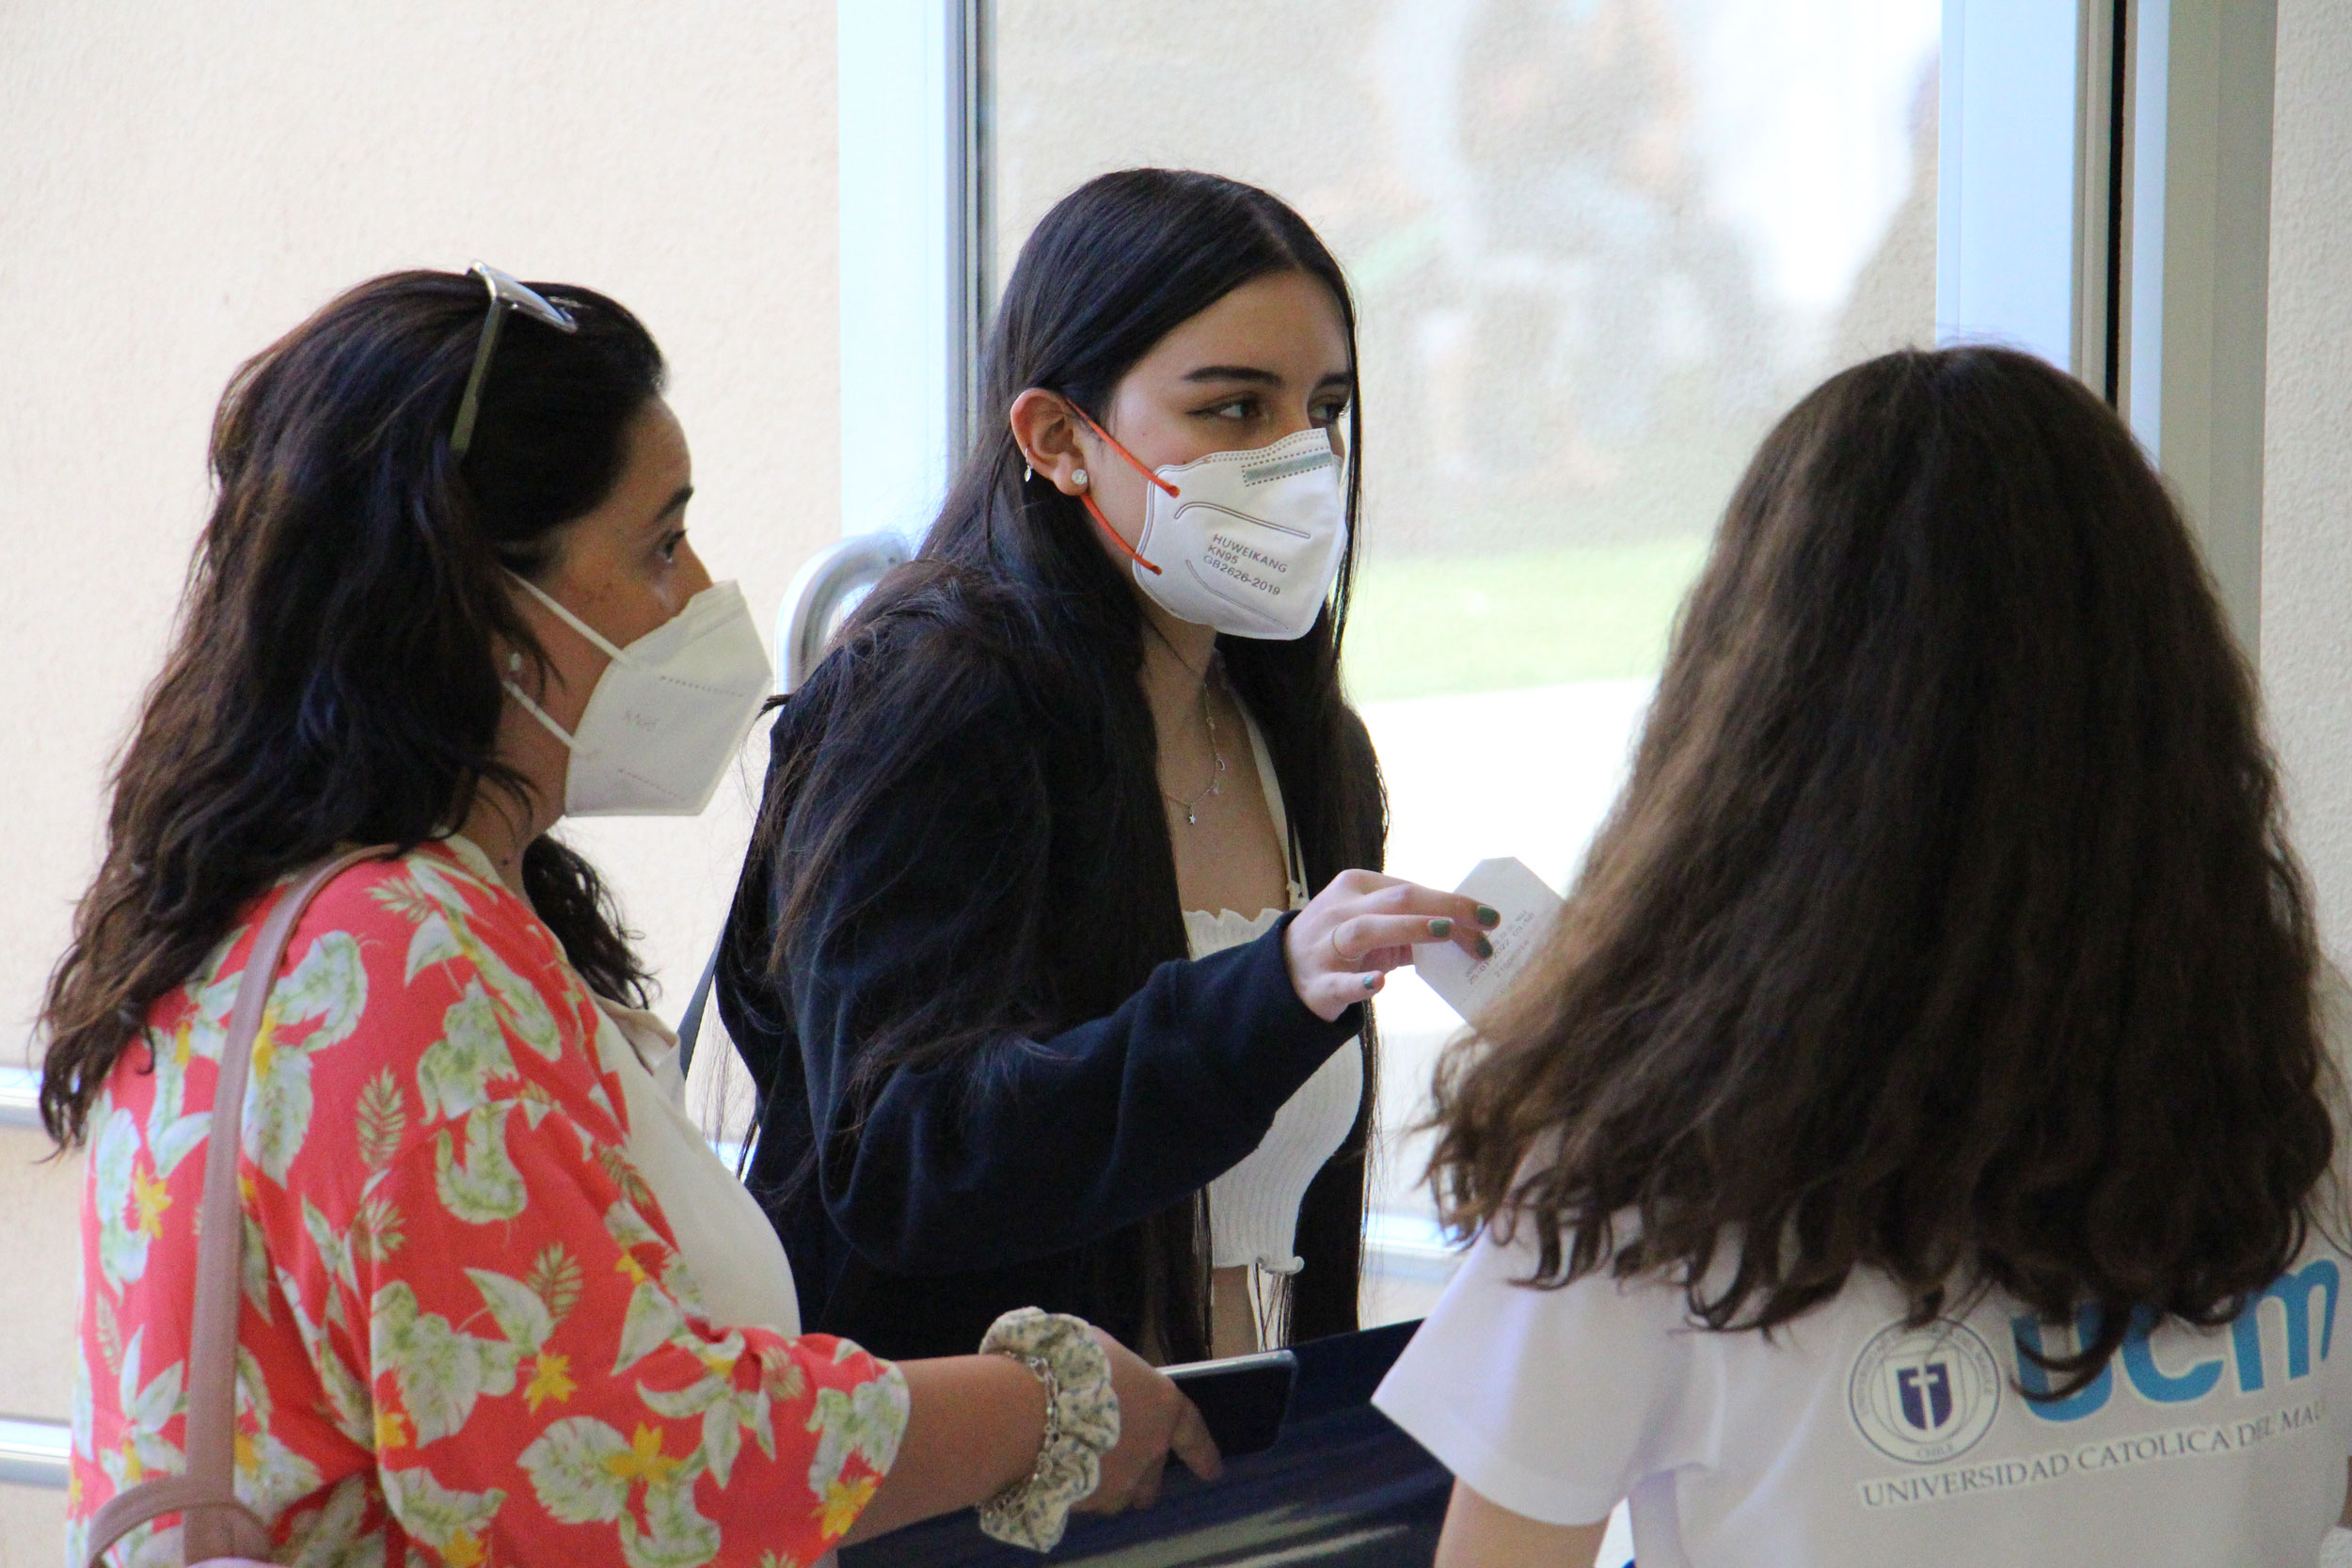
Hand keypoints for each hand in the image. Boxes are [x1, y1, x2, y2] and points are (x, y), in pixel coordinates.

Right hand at [1075, 1330, 1221, 1512]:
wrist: (1030, 1407)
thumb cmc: (1069, 1365)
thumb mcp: (1104, 1351)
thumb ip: (1118, 1374)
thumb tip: (1111, 1376)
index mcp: (1162, 1406)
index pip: (1192, 1433)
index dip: (1202, 1452)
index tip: (1212, 1471)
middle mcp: (1149, 1450)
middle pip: (1154, 1476)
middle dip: (1147, 1478)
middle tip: (1133, 1476)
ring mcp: (1120, 1481)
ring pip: (1121, 1494)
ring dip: (1111, 1485)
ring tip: (1088, 1472)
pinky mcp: (1088, 1501)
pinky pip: (1089, 1500)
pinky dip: (1080, 1490)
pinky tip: (1059, 1473)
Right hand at [1283, 870, 1500, 1020]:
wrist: (1283, 976)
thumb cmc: (1342, 945)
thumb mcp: (1374, 924)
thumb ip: (1413, 924)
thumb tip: (1472, 932)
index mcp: (1357, 887)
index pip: (1412, 889)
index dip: (1454, 903)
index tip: (1491, 919)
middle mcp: (1340, 910)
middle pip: (1396, 901)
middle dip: (1445, 910)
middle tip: (1486, 925)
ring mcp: (1326, 946)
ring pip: (1367, 930)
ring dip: (1409, 928)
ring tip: (1446, 933)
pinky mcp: (1318, 984)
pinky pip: (1339, 982)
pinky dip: (1360, 982)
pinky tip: (1380, 982)